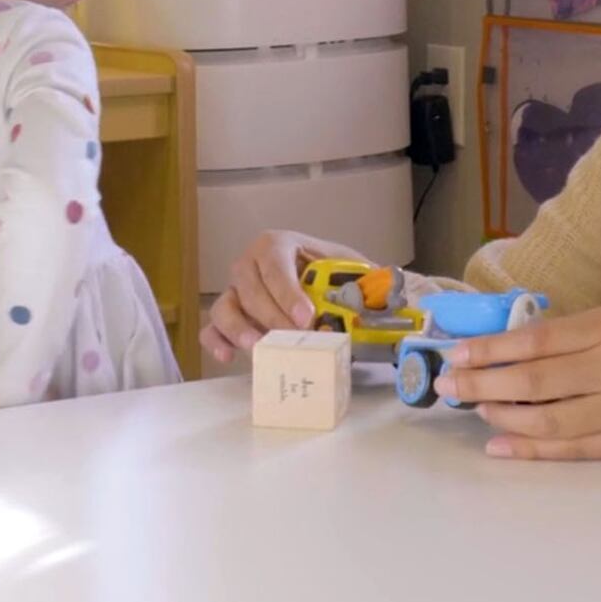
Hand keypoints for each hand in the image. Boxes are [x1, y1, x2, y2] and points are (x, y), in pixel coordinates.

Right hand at [200, 230, 366, 363]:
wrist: (326, 291)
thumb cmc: (335, 277)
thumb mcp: (352, 270)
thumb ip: (367, 277)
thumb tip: (388, 286)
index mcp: (279, 244)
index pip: (275, 262)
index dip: (287, 291)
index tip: (305, 317)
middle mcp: (251, 264)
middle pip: (248, 285)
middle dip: (270, 314)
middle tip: (292, 337)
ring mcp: (236, 291)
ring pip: (224, 305)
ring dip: (237, 327)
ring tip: (257, 347)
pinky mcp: (229, 318)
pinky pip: (212, 328)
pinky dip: (215, 341)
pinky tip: (227, 357)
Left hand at [431, 303, 600, 460]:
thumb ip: (587, 329)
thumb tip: (524, 342)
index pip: (537, 339)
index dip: (490, 348)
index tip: (457, 353)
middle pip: (533, 380)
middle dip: (482, 383)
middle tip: (448, 386)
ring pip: (549, 420)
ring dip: (502, 416)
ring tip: (473, 409)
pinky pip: (576, 450)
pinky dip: (534, 450)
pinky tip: (503, 444)